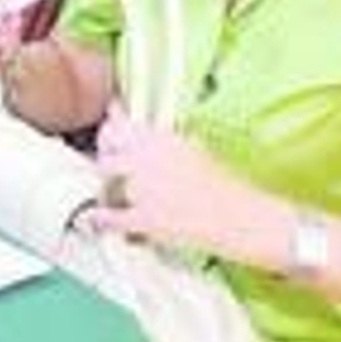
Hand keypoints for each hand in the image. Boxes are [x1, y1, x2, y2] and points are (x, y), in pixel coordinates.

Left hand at [88, 103, 271, 260]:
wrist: (243, 218)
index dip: (110, 126)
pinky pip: (110, 217)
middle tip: (108, 164)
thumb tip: (151, 135)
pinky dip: (101, 219)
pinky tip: (97, 218)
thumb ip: (167, 142)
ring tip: (111, 192)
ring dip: (106, 186)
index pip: (119, 121)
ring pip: (105, 180)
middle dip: (105, 154)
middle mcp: (147, 157)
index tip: (106, 128)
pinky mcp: (144, 218)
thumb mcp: (195, 150)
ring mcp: (143, 188)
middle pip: (105, 146)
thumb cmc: (226, 187)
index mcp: (161, 138)